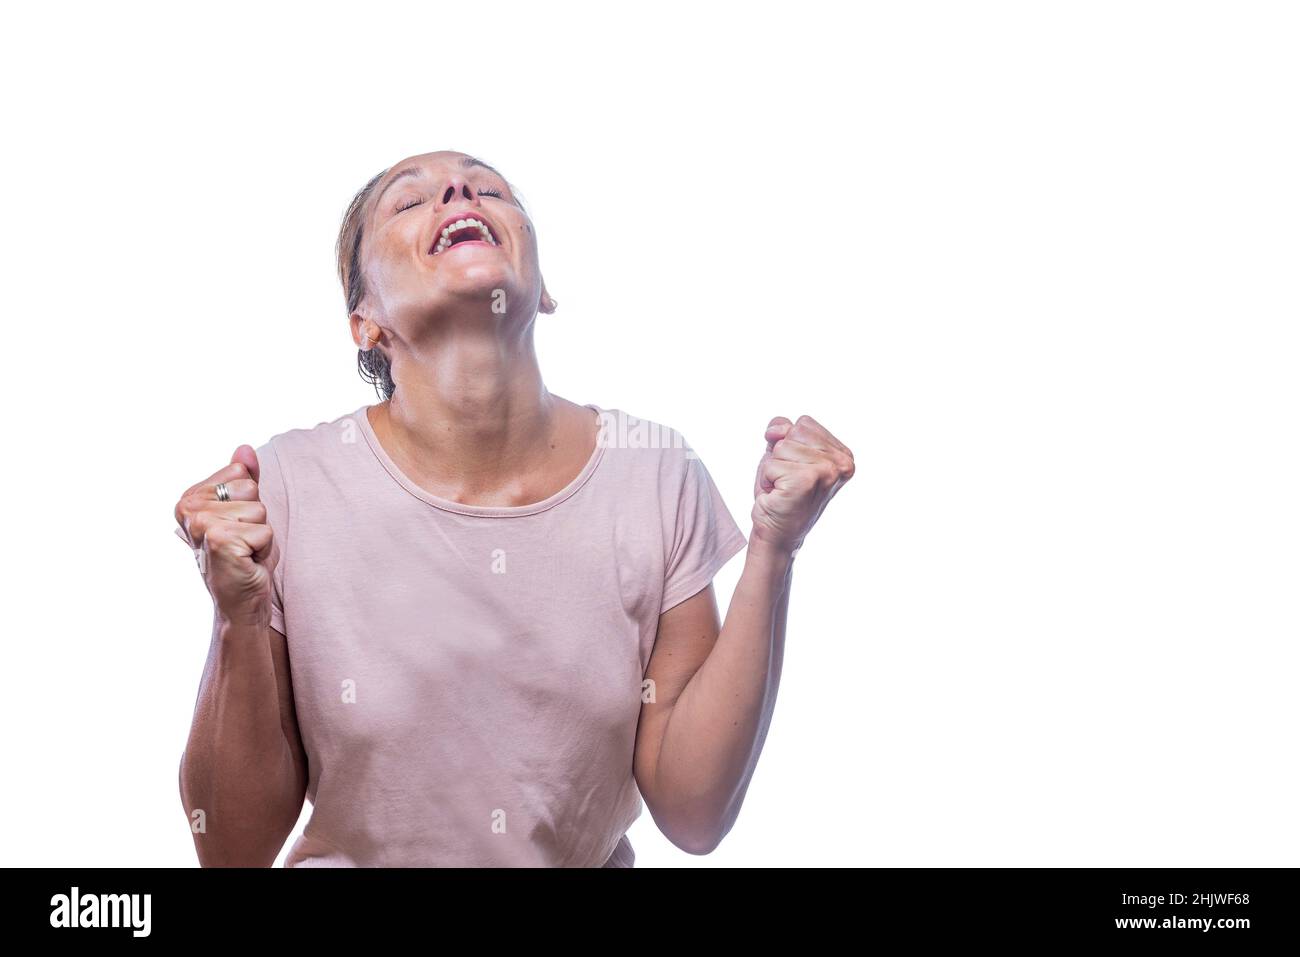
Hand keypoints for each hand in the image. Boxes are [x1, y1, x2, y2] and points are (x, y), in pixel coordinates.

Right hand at [173, 445, 278, 627]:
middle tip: (243, 541)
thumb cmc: (244, 556)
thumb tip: (245, 448)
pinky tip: (247, 561)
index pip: (240, 473)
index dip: (248, 501)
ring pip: (259, 509)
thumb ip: (244, 478)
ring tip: (245, 552)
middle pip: (250, 489)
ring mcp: (202, 525)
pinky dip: (263, 549)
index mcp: (190, 497)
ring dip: (260, 534)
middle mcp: (189, 509)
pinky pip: (264, 530)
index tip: (236, 525)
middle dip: (256, 517)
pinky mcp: (220, 541)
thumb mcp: (245, 510)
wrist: (240, 601)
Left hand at [751, 415, 853, 555]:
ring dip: (773, 468)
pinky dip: (767, 479)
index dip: (789, 444)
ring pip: (781, 447)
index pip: (804, 423)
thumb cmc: (781, 493)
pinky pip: (771, 464)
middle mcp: (842, 462)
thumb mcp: (783, 453)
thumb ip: (783, 430)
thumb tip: (777, 429)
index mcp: (843, 454)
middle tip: (786, 480)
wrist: (777, 532)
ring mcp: (827, 470)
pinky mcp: (807, 480)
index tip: (794, 469)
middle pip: (793, 431)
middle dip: (780, 455)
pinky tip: (779, 494)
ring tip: (783, 487)